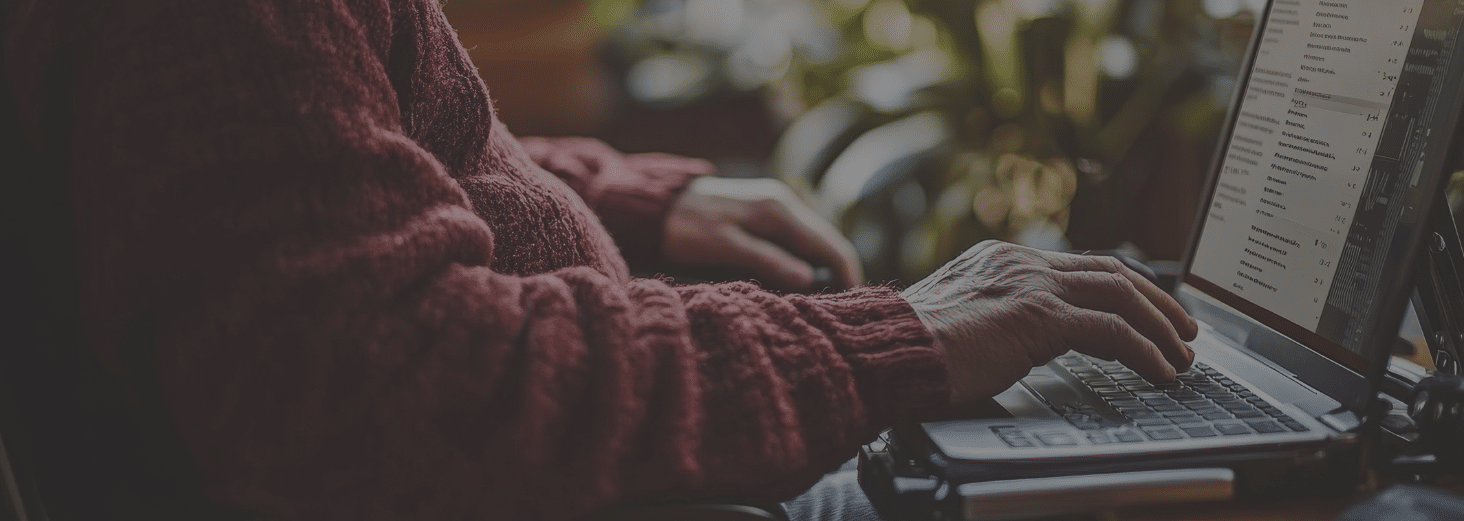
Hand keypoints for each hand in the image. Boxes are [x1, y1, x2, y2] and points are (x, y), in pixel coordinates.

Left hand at [663, 177, 861, 290]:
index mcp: (779, 211)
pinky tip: (795, 284)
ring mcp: (775, 208)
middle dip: (836, 277)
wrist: (655, 206)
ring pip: (812, 246)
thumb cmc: (685, 228)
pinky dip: (802, 264)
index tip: (850, 307)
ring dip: (819, 272)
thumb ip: (766, 260)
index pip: (831, 247)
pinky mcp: (764, 216)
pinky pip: (795, 244)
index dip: (847, 277)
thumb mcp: (724, 246)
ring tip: (817, 304)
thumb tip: (808, 279)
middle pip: (827, 246)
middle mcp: (784, 205)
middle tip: (835, 312)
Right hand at [902, 241, 1198, 402]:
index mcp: (1002, 259)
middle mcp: (1022, 263)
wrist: (888, 349)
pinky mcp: (1041, 317)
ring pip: (1122, 296)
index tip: (1145, 308)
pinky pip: (1113, 332)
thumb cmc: (910, 347)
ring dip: (1161, 328)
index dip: (1121, 287)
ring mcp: (1032, 286)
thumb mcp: (960, 320)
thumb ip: (995, 317)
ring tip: (1182, 356)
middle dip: (1157, 301)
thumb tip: (1019, 339)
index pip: (1079, 266)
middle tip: (1183, 329)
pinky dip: (1145, 352)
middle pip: (1112, 272)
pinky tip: (1160, 371)